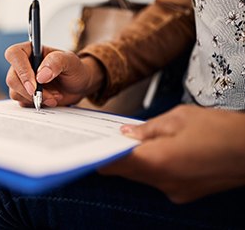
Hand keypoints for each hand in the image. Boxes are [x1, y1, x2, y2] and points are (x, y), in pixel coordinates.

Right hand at [5, 42, 104, 106]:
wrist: (79, 85)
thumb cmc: (74, 68)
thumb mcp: (70, 61)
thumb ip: (56, 62)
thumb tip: (40, 75)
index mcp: (30, 50)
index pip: (14, 55)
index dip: (21, 70)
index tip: (34, 85)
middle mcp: (23, 64)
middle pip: (12, 78)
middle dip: (30, 91)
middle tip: (49, 96)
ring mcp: (22, 80)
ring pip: (15, 92)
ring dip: (36, 98)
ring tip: (54, 96)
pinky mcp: (24, 94)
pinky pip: (22, 102)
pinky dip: (36, 103)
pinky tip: (50, 99)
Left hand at [100, 105, 244, 202]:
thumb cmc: (221, 130)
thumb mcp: (179, 118)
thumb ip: (147, 128)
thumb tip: (125, 133)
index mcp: (158, 162)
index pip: (115, 164)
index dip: (99, 155)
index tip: (89, 146)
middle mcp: (164, 182)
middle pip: (126, 172)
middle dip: (115, 156)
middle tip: (107, 138)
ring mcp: (175, 191)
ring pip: (142, 176)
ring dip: (134, 161)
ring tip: (132, 141)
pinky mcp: (185, 193)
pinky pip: (159, 180)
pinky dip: (152, 167)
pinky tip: (157, 151)